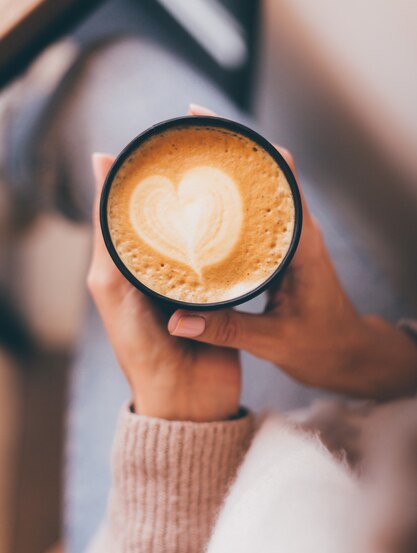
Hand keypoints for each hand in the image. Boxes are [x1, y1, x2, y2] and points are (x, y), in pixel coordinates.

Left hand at [87, 153, 240, 421]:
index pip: (139, 204)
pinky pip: (228, 256)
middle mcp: (164, 266)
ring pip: (203, 230)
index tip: (168, 136)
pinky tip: (248, 211)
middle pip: (175, 213)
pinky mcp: (223, 292)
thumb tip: (101, 159)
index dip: (151, 171)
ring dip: (214, 205)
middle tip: (207, 145)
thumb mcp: (112, 284)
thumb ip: (107, 230)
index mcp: (133, 261)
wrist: (185, 399)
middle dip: (188, 182)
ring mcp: (195, 278)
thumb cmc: (141, 347)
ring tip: (231, 170)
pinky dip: (235, 234)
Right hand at [168, 105, 416, 400]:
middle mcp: (297, 230)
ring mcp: (289, 238)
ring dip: (225, 171)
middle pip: (265, 171)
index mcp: (302, 242)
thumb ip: (227, 329)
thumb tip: (176, 321)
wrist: (347, 354)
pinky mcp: (280, 250)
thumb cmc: (322, 345)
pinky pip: (252, 214)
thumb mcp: (274, 341)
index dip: (245, 143)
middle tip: (181, 137)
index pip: (280, 173)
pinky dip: (227, 201)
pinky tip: (198, 203)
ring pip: (258, 190)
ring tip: (182, 161)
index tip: (205, 124)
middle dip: (226, 148)